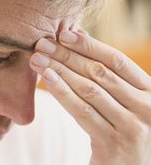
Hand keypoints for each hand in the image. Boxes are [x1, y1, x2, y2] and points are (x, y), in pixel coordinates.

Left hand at [29, 30, 150, 164]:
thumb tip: (80, 36)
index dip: (89, 45)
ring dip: (60, 70)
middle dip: (67, 55)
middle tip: (42, 43)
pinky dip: (62, 92)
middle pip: (99, 73)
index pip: (116, 60)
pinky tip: (47, 79)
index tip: (64, 34)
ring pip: (88, 90)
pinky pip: (82, 112)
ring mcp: (131, 127)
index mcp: (150, 92)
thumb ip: (109, 76)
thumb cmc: (126, 131)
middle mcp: (146, 107)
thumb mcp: (127, 102)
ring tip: (38, 59)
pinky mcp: (112, 144)